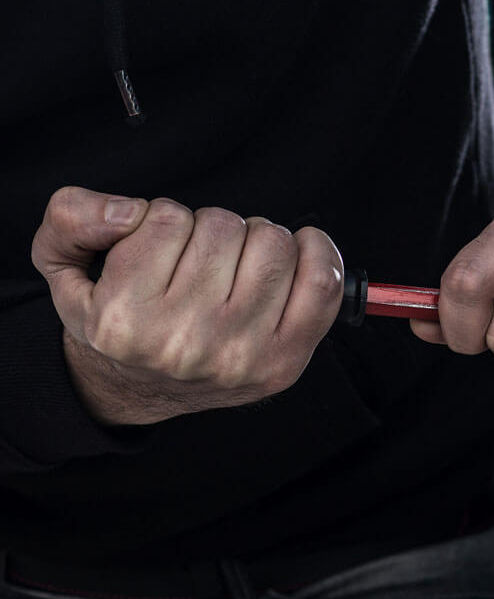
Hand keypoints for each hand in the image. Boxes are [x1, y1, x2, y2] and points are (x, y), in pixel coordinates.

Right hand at [31, 186, 343, 424]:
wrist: (142, 387)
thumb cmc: (118, 318)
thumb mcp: (65, 267)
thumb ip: (72, 219)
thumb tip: (129, 212)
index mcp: (125, 320)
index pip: (166, 218)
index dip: (165, 218)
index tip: (160, 247)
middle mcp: (184, 344)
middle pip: (224, 227)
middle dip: (213, 230)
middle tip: (200, 261)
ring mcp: (240, 355)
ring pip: (271, 244)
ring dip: (256, 241)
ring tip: (235, 267)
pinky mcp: (285, 361)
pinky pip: (321, 281)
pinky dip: (317, 253)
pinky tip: (296, 252)